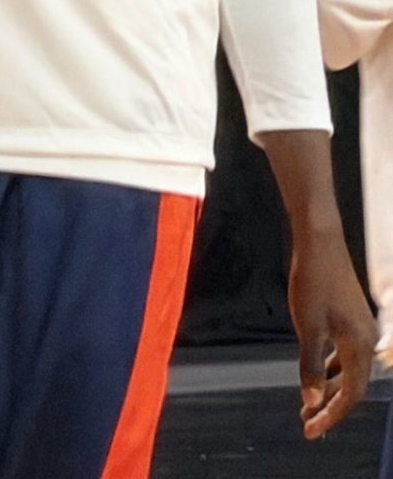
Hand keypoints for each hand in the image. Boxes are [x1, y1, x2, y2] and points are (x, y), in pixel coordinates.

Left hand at [288, 231, 377, 439]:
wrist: (319, 243)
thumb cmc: (313, 282)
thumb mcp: (308, 326)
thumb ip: (310, 365)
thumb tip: (311, 400)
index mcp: (360, 346)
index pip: (350, 395)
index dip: (330, 416)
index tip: (309, 430)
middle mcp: (366, 340)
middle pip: (352, 386)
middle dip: (329, 406)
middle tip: (306, 420)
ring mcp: (360, 327)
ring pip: (348, 370)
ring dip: (329, 387)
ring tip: (308, 401)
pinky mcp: (350, 317)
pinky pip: (344, 353)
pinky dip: (331, 367)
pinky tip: (316, 371)